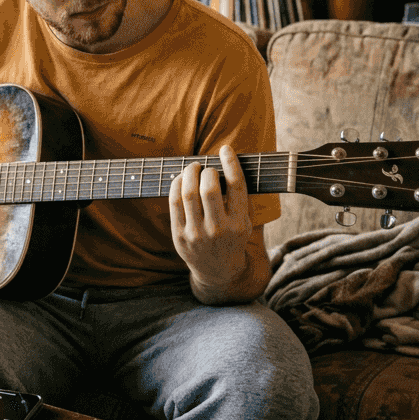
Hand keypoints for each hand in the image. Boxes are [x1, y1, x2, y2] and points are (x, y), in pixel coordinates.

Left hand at [169, 144, 253, 292]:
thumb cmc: (232, 237)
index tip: (226, 149)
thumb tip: (227, 161)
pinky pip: (174, 202)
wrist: (217, 270)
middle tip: (207, 168)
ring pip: (188, 193)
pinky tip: (181, 178)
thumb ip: (238, 197)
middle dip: (207, 170)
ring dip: (190, 173)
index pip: (236, 186)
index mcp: (239, 224)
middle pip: (209, 188)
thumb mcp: (244, 221)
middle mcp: (218, 229)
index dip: (231, 163)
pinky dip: (176, 184)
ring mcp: (197, 234)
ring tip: (193, 168)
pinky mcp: (179, 235)